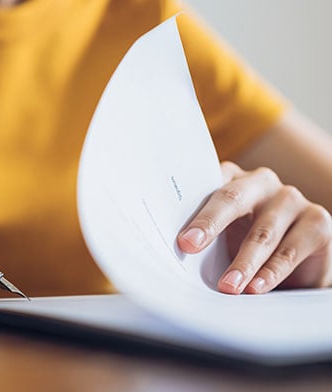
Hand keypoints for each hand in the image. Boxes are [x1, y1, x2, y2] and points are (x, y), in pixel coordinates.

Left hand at [178, 162, 331, 293]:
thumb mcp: (221, 237)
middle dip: (209, 223)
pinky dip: (272, 272)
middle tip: (189, 247)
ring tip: (227, 286)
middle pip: (233, 198)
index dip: (189, 207)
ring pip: (262, 231)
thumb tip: (173, 253)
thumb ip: (202, 236)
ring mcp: (291, 199)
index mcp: (230, 179)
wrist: (296, 264)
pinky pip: (290, 249)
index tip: (178, 236)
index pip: (205, 184)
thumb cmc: (244, 244)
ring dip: (243, 262)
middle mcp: (260, 182)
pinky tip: (257, 287)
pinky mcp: (317, 221)